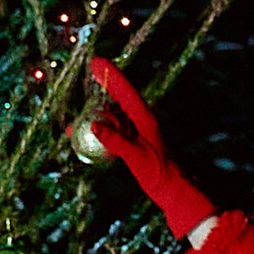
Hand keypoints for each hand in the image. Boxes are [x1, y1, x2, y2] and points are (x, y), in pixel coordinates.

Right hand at [83, 56, 217, 242]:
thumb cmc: (160, 174)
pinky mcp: (138, 144)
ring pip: (116, 119)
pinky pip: (116, 134)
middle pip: (119, 102)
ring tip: (75, 129)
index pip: (126, 91)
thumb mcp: (136, 158)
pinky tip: (87, 141)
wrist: (177, 192)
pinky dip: (102, 135)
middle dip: (100, 94)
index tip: (96, 61)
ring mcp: (141, 133)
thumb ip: (115, 141)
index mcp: (146, 119)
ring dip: (97, 120)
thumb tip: (93, 125)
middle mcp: (144, 122)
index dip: (110, 75)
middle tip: (86, 84)